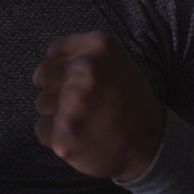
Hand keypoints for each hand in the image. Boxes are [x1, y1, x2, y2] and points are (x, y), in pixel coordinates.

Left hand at [32, 31, 165, 180]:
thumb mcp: (117, 63)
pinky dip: (56, 137)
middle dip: (56, 90)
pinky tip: (81, 138)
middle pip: (43, 75)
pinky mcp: (64, 132)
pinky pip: (41, 129)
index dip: (61, 69)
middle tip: (83, 104)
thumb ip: (83, 54)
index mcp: (100, 46)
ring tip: (86, 121)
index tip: (76, 81)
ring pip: (41, 103)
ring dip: (57, 115)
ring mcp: (74, 101)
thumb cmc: (129, 104)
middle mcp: (85, 69)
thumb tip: (48, 58)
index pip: (53, 51)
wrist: (151, 147)